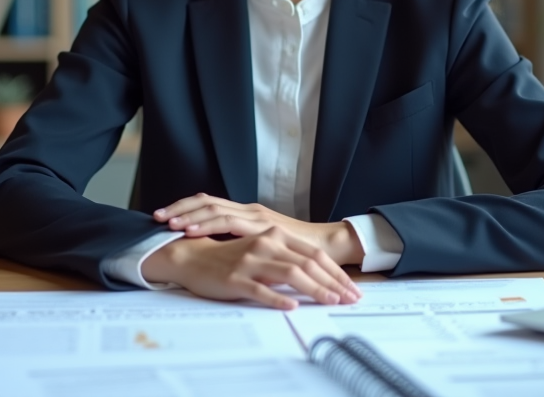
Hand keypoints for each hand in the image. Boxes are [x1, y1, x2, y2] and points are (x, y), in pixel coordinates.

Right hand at [140, 227, 362, 309]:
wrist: (192, 256)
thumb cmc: (230, 257)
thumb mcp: (262, 253)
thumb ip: (286, 260)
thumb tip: (316, 278)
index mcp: (275, 236)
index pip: (314, 255)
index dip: (335, 272)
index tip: (351, 288)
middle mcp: (266, 244)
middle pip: (308, 263)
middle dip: (333, 282)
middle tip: (350, 298)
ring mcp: (251, 260)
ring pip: (291, 274)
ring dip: (315, 289)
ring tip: (331, 301)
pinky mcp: (236, 278)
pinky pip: (261, 288)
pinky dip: (278, 297)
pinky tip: (292, 306)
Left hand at [153, 194, 363, 265]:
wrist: (328, 247)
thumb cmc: (298, 250)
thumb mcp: (264, 248)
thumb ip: (244, 245)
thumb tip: (219, 252)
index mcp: (247, 214)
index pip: (210, 203)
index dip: (186, 207)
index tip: (164, 214)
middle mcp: (249, 211)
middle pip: (207, 201)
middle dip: (180, 207)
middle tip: (156, 215)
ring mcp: (256, 217)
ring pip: (215, 208)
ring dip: (189, 214)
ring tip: (168, 221)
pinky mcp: (263, 227)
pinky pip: (229, 223)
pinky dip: (208, 225)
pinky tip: (192, 230)